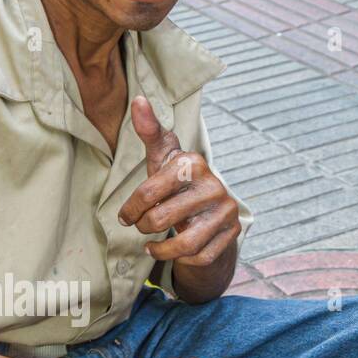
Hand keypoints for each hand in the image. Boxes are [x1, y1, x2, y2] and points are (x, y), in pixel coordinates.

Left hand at [118, 95, 240, 273]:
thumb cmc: (177, 181)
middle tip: (140, 227)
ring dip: (160, 249)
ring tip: (151, 246)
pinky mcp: (232, 234)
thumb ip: (150, 131)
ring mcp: (226, 211)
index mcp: (192, 163)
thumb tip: (139, 99)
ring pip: (182, 244)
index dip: (130, 209)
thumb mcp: (162, 157)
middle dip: (144, 227)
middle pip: (160, 219)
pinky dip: (180, 259)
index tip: (125, 216)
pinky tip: (172, 250)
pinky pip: (199, 257)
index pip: (147, 192)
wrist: (210, 209)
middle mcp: (214, 185)